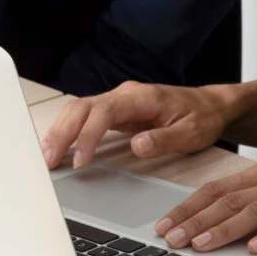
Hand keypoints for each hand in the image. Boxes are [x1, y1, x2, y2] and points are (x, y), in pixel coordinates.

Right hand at [41, 82, 234, 171]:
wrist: (210, 105)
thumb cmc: (202, 118)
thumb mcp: (192, 133)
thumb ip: (164, 139)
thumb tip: (137, 146)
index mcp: (142, 97)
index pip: (104, 112)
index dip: (88, 136)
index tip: (81, 161)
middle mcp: (125, 94)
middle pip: (82, 107)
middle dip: (62, 133)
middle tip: (48, 161)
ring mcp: (118, 101)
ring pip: (78, 110)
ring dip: (60, 131)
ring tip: (46, 157)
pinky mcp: (115, 111)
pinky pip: (85, 117)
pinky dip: (68, 130)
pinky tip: (58, 146)